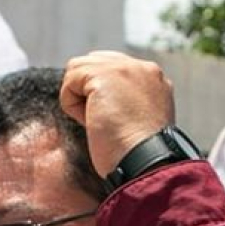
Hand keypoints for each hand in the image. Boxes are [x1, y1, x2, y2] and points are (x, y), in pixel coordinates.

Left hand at [59, 51, 175, 177]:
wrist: (144, 162)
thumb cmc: (137, 156)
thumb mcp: (138, 123)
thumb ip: (126, 104)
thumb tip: (96, 103)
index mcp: (154, 80)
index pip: (114, 69)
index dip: (99, 92)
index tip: (107, 119)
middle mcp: (143, 68)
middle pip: (94, 62)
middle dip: (87, 91)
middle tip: (101, 122)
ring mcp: (125, 68)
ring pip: (78, 69)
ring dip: (79, 98)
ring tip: (97, 122)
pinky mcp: (104, 75)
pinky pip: (70, 80)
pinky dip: (71, 104)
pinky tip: (90, 121)